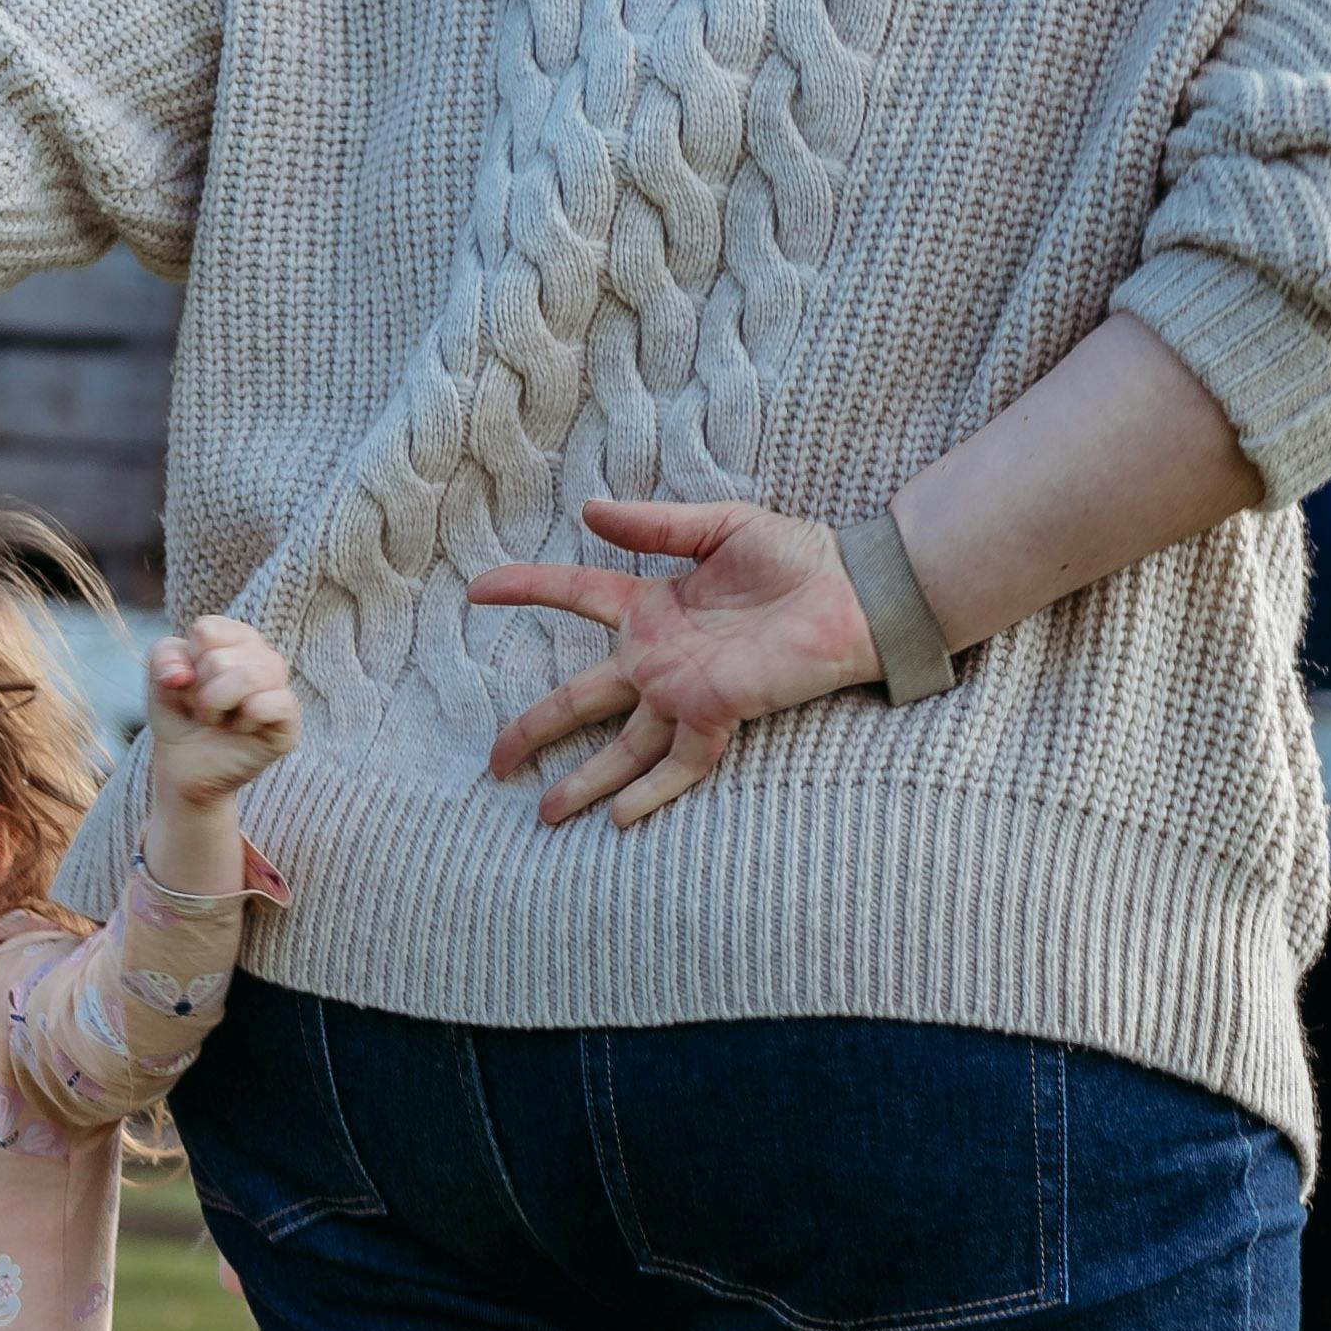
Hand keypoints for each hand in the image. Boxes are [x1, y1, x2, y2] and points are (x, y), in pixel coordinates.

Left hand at [144, 615, 300, 824]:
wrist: (185, 767)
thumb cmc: (180, 716)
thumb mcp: (160, 680)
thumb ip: (164, 657)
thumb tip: (183, 675)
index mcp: (234, 638)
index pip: (206, 631)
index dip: (188, 662)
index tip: (188, 684)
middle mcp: (261, 656)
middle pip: (221, 659)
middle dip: (200, 692)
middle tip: (203, 710)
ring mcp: (278, 687)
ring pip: (251, 675)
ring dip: (219, 705)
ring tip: (217, 720)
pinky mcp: (289, 720)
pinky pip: (275, 703)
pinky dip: (246, 720)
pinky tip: (241, 730)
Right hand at [472, 499, 878, 828]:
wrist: (853, 589)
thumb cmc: (797, 556)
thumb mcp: (719, 525)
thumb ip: (655, 524)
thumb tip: (589, 511)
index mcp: (653, 607)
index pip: (575, 596)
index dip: (526, 590)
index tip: (477, 591)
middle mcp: (660, 657)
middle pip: (581, 698)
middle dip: (535, 729)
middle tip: (493, 760)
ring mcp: (686, 690)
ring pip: (623, 746)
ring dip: (583, 779)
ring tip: (543, 812)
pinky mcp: (720, 712)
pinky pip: (681, 760)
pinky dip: (650, 791)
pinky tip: (617, 819)